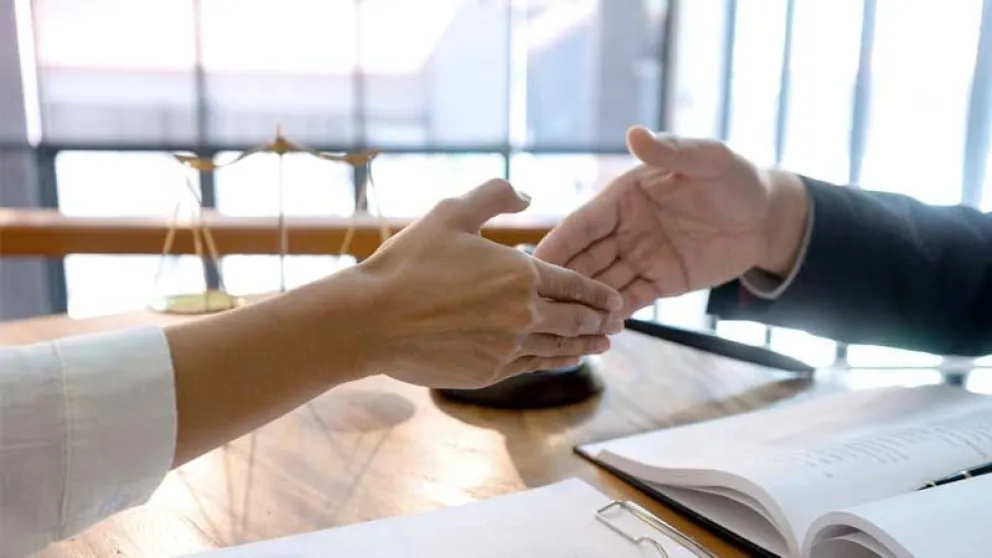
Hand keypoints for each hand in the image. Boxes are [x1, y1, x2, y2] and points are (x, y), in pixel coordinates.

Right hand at [356, 179, 624, 388]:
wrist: (372, 320)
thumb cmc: (409, 263)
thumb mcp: (451, 213)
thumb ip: (494, 195)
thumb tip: (527, 194)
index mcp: (521, 274)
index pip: (575, 284)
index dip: (599, 292)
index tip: (616, 299)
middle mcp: (523, 315)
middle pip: (575, 320)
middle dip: (599, 321)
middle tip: (616, 324)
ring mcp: (507, 348)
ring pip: (558, 348)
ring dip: (583, 346)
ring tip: (599, 346)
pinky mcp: (488, 373)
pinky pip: (532, 367)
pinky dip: (553, 362)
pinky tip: (560, 360)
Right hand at [534, 126, 808, 316]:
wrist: (766, 218)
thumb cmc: (734, 178)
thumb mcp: (706, 160)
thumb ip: (670, 151)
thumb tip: (635, 133)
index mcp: (623, 198)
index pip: (582, 224)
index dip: (558, 243)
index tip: (532, 262)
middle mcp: (623, 229)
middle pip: (584, 258)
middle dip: (562, 281)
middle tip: (538, 305)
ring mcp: (639, 258)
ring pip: (602, 284)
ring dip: (585, 303)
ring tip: (568, 326)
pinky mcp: (659, 283)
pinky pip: (630, 300)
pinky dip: (615, 315)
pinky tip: (599, 331)